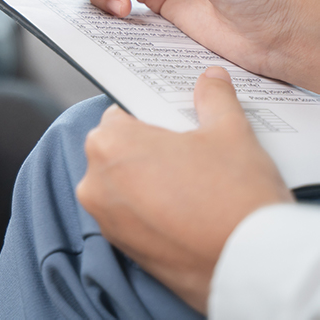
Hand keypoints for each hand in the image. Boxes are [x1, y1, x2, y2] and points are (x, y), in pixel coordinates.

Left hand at [76, 66, 293, 312]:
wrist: (252, 268)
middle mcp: (95, 179)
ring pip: (120, 181)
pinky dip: (147, 208)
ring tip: (186, 181)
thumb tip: (210, 78)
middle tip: (183, 152)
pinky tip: (181, 208)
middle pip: (117, 147)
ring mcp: (104, 217)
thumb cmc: (235, 197)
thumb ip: (213, 97)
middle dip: (145, 146)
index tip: (169, 123)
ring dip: (144, 178)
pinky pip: (127, 213)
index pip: (120, 113)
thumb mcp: (230, 132)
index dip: (148, 115)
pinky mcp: (120, 246)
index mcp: (111, 142)